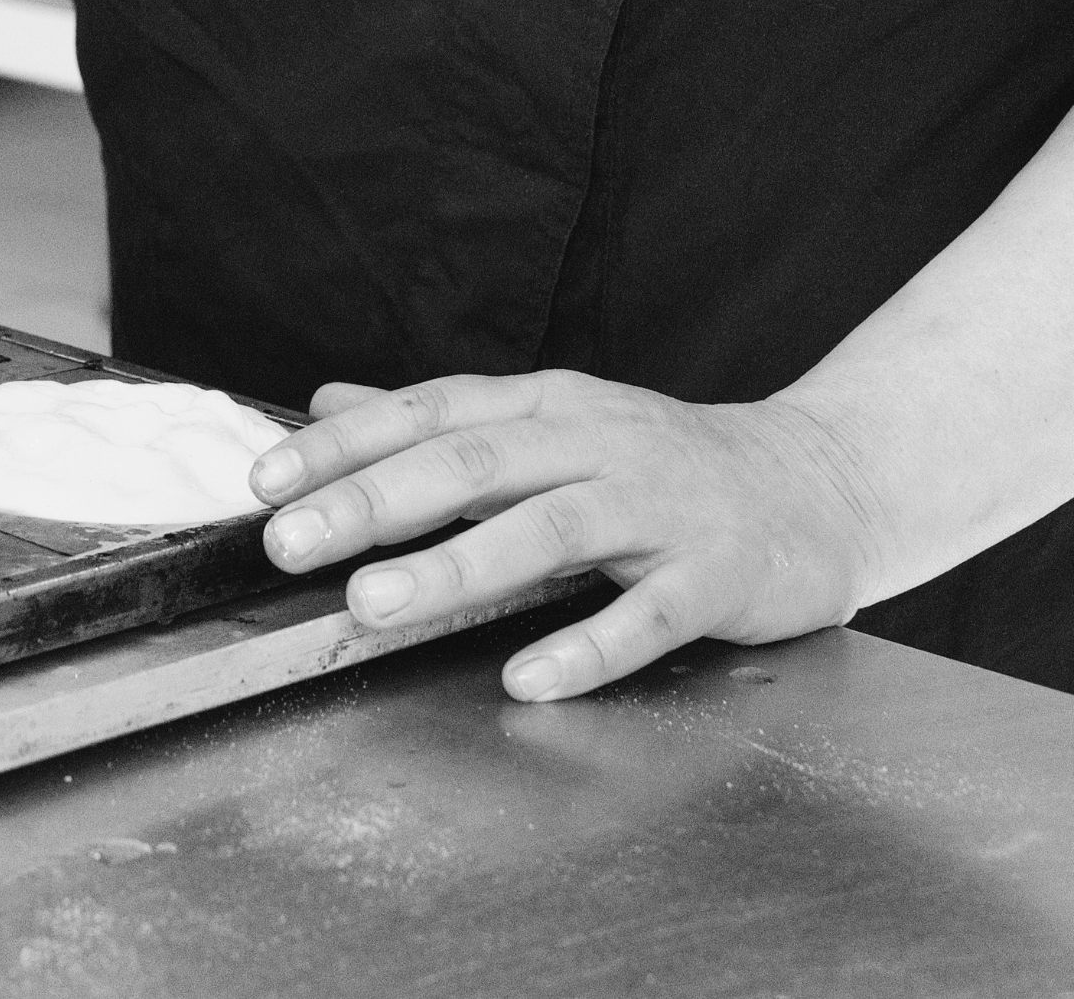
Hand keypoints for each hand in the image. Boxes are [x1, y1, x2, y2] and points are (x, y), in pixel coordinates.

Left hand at [250, 370, 885, 700]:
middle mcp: (596, 442)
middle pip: (473, 464)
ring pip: (550, 530)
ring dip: (456, 566)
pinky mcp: (717, 573)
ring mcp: (660, 506)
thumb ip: (442, 423)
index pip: (429, 413)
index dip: (344, 444)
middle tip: (289, 542)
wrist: (820, 481)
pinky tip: (527, 677)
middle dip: (372, 501)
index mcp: (546, 406)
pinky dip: (586, 645)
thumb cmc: (662, 462)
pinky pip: (648, 614)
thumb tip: (332, 405)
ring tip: (374, 605)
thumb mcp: (550, 423)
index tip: (264, 480)